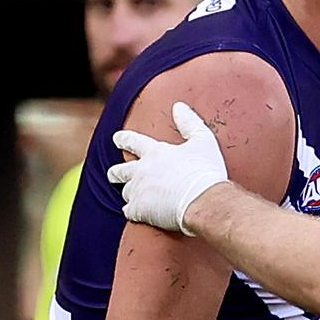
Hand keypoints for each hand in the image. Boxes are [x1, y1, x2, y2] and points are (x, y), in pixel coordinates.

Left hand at [107, 101, 228, 235]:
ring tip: (133, 197)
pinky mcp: (139, 210)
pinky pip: (128, 211)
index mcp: (155, 152)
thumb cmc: (206, 171)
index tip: (117, 138)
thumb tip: (179, 106)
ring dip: (130, 193)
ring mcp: (138, 191)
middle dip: (116, 172)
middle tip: (114, 174)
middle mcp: (141, 170)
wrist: (204, 200)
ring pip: (125, 192)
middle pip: (120, 171)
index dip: (124, 139)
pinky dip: (133, 211)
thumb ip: (189, 122)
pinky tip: (138, 213)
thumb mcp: (203, 140)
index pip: (133, 142)